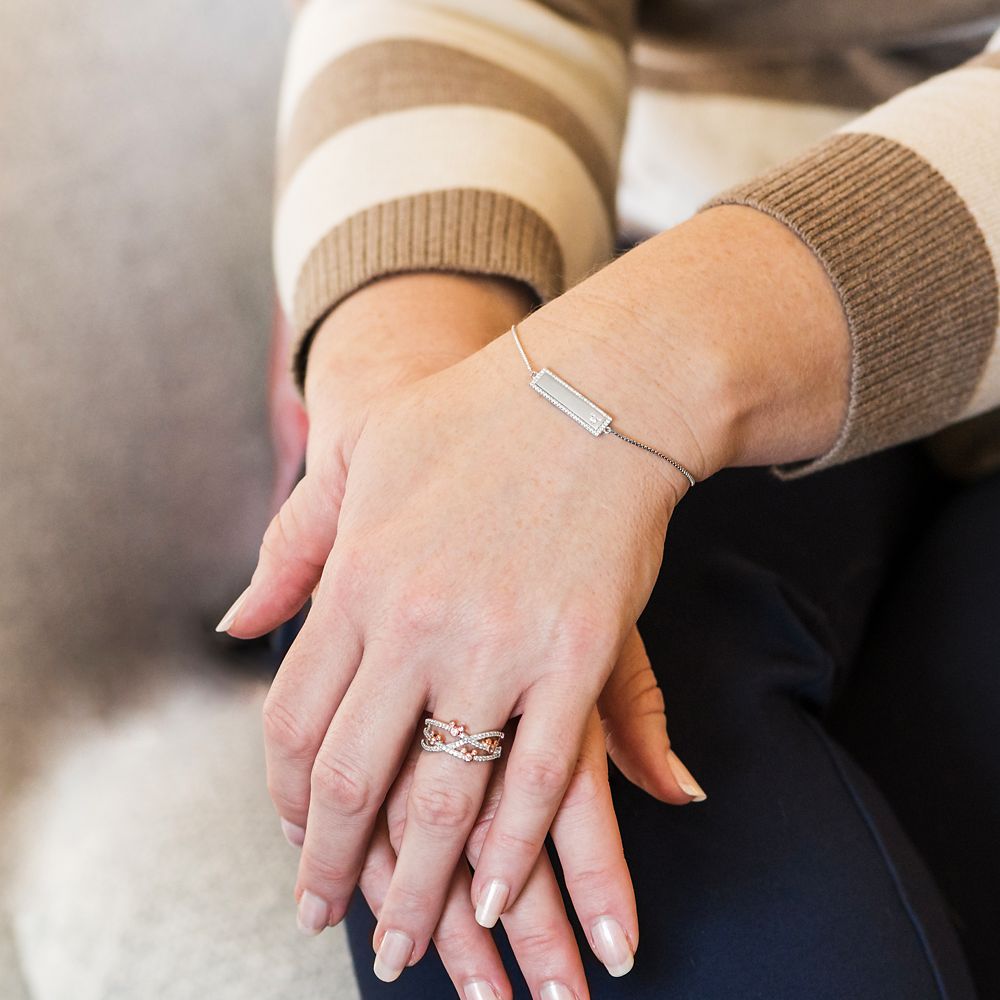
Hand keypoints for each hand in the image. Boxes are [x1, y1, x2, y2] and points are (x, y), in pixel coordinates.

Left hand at [235, 203, 847, 988]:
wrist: (596, 387)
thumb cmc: (476, 417)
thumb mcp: (361, 457)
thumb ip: (294, 544)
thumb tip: (236, 623)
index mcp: (357, 577)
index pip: (295, 720)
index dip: (286, 800)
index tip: (292, 846)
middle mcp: (415, 621)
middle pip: (355, 775)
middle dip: (334, 865)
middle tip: (328, 920)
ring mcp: (498, 642)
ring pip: (445, 795)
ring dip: (421, 885)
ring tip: (405, 942)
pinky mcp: (577, 653)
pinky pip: (540, 774)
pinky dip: (513, 847)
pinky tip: (498, 894)